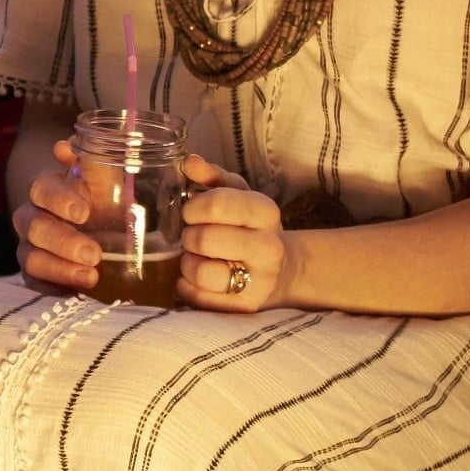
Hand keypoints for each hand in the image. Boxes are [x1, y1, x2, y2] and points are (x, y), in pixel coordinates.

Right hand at [14, 136, 103, 291]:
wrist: (106, 234)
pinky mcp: (36, 276)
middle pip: (33, 227)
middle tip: (95, 254)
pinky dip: (54, 289)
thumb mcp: (107, 180)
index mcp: (48, 190)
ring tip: (91, 277)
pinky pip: (34, 285)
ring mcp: (31, 248)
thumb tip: (67, 147)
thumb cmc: (106, 200)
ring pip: (30, 258)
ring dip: (60, 269)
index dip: (59, 199)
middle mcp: (33, 218)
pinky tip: (77, 294)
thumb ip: (94, 161)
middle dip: (63, 241)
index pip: (41, 189)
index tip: (84, 212)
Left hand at [177, 155, 291, 311]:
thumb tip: (189, 163)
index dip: (193, 207)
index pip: (218, 203)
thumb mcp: (238, 197)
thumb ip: (213, 179)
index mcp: (266, 212)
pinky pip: (198, 298)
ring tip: (196, 259)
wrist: (282, 271)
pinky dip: (188, 287)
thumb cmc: (249, 228)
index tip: (191, 212)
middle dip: (189, 237)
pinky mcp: (245, 307)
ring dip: (188, 265)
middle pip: (204, 238)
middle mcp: (268, 247)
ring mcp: (259, 280)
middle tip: (193, 237)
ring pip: (200, 272)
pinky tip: (198, 279)